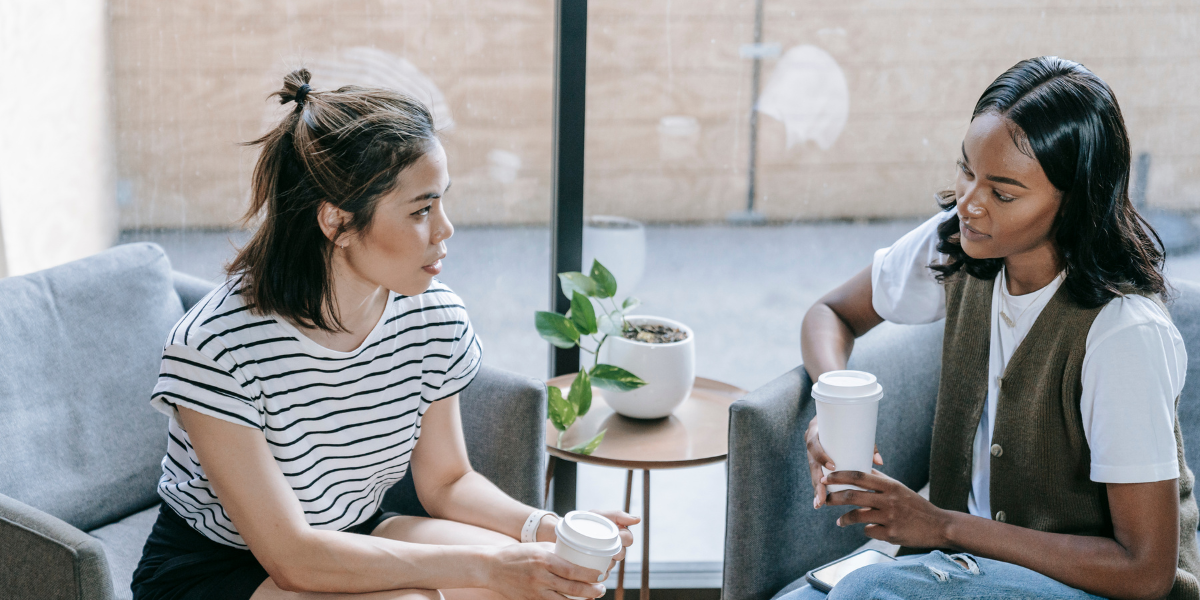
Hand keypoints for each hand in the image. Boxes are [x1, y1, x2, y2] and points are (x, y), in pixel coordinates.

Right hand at [487, 542, 605, 598]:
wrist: (492, 568)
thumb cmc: (516, 554)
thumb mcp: (537, 546)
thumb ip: (556, 551)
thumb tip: (576, 554)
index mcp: (543, 560)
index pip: (571, 570)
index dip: (589, 575)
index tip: (600, 575)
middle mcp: (540, 577)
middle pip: (571, 588)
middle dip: (591, 590)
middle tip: (601, 589)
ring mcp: (535, 592)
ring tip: (592, 598)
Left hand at [588, 509, 638, 577]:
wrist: (566, 532)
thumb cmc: (585, 522)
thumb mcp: (599, 514)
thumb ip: (618, 515)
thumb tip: (638, 519)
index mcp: (618, 535)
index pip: (629, 539)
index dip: (625, 539)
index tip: (617, 536)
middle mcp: (615, 549)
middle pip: (622, 554)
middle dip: (616, 553)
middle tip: (608, 549)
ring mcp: (607, 560)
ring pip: (612, 565)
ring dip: (607, 563)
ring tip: (596, 558)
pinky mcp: (598, 570)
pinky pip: (602, 576)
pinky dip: (599, 575)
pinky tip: (593, 572)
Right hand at [806, 416, 882, 507]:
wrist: (831, 417)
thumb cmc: (846, 423)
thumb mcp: (855, 429)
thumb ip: (867, 444)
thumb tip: (879, 462)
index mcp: (815, 431)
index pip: (814, 444)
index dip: (821, 456)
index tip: (833, 467)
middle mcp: (811, 443)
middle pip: (812, 464)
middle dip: (817, 482)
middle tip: (824, 497)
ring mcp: (812, 453)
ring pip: (813, 473)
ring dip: (816, 490)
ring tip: (820, 504)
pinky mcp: (816, 462)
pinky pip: (815, 476)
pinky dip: (818, 490)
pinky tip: (818, 503)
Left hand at [823, 469, 952, 548]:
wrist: (939, 526)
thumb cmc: (915, 505)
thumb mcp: (900, 489)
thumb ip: (881, 481)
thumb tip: (862, 470)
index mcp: (891, 486)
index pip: (859, 476)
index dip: (840, 476)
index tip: (826, 478)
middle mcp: (889, 500)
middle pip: (853, 495)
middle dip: (835, 497)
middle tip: (825, 499)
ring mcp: (890, 518)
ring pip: (857, 516)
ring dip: (844, 519)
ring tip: (840, 521)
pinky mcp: (891, 534)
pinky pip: (868, 531)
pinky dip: (866, 530)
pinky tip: (868, 530)